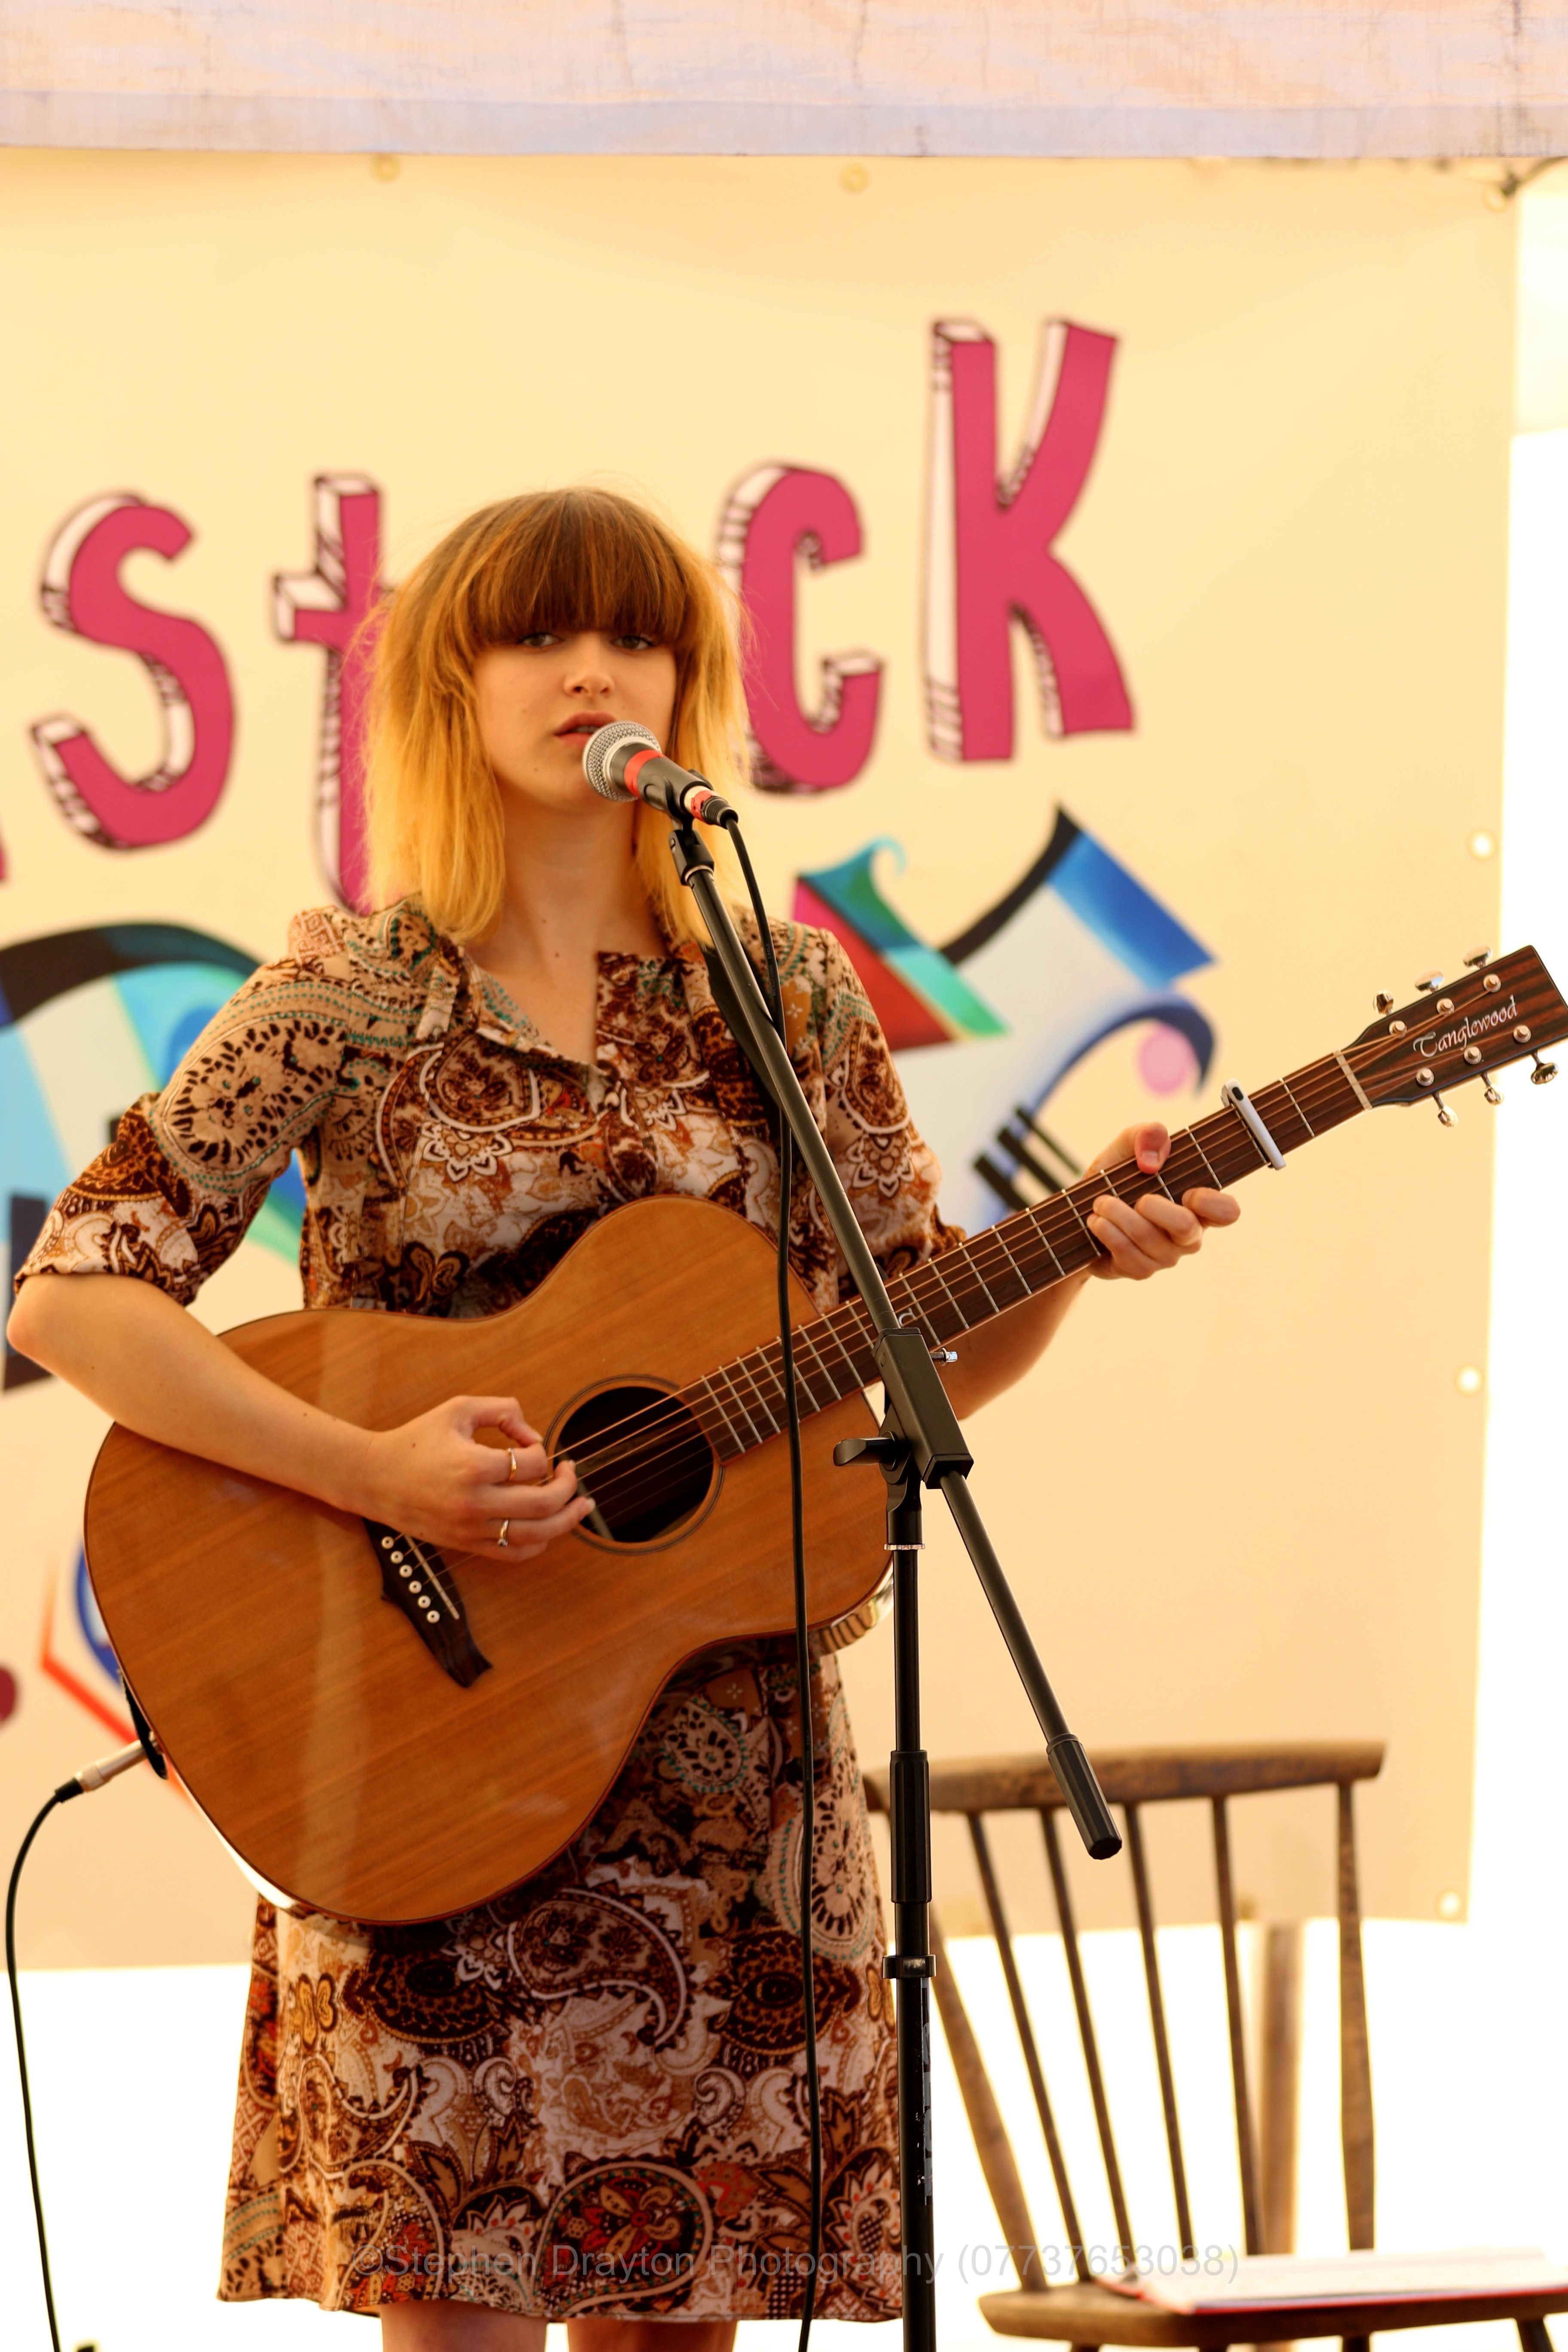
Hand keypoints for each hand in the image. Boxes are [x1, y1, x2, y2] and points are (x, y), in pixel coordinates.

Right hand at [358, 1394, 595, 1561]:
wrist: (375, 1477)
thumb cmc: (417, 1441)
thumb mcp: (458, 1409)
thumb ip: (502, 1410)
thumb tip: (533, 1434)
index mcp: (473, 1466)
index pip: (531, 1463)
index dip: (541, 1449)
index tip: (529, 1443)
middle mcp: (475, 1503)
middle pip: (544, 1502)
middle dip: (569, 1486)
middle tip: (571, 1472)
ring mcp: (471, 1529)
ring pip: (536, 1534)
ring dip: (566, 1520)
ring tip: (581, 1506)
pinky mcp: (466, 1544)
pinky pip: (513, 1553)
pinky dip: (538, 1543)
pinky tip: (549, 1529)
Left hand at [1083, 1122, 1239, 1280]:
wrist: (1082, 1209)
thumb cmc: (1116, 1176)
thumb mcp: (1127, 1146)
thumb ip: (1145, 1135)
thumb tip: (1152, 1160)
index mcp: (1197, 1204)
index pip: (1228, 1212)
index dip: (1212, 1203)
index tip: (1187, 1191)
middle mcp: (1188, 1235)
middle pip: (1186, 1228)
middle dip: (1154, 1207)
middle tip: (1134, 1196)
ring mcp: (1165, 1256)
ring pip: (1150, 1239)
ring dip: (1119, 1215)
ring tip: (1101, 1203)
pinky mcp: (1140, 1270)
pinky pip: (1128, 1256)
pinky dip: (1108, 1233)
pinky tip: (1097, 1221)